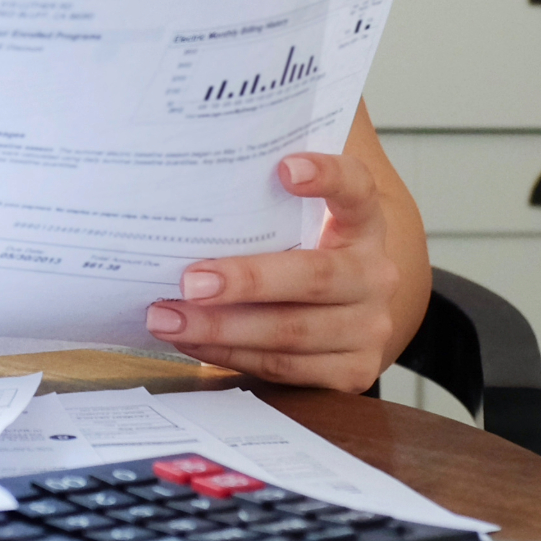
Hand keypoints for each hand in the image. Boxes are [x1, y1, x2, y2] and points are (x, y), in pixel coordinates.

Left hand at [144, 153, 402, 392]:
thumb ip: (259, 206)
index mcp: (363, 226)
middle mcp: (374, 275)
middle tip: (189, 282)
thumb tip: (179, 185)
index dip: (328, 176)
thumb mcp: (292, 228)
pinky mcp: (352, 372)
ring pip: (290, 331)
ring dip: (220, 327)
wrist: (341, 320)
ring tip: (166, 318)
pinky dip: (230, 354)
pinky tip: (191, 341)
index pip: (357, 189)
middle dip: (246, 281)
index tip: (285, 168)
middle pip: (313, 276)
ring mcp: (368, 328)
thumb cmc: (297, 260)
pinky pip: (281, 367)